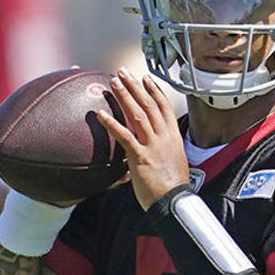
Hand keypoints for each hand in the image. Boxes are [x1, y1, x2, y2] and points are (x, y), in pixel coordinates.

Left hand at [95, 67, 189, 210]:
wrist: (174, 202)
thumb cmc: (172, 187)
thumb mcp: (173, 162)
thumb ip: (161, 151)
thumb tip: (151, 150)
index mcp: (173, 137)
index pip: (164, 108)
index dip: (155, 91)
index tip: (145, 79)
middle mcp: (164, 137)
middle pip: (149, 105)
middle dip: (135, 87)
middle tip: (123, 72)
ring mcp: (153, 146)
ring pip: (138, 115)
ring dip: (125, 96)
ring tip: (114, 82)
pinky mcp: (140, 157)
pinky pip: (124, 137)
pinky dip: (112, 124)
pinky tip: (101, 114)